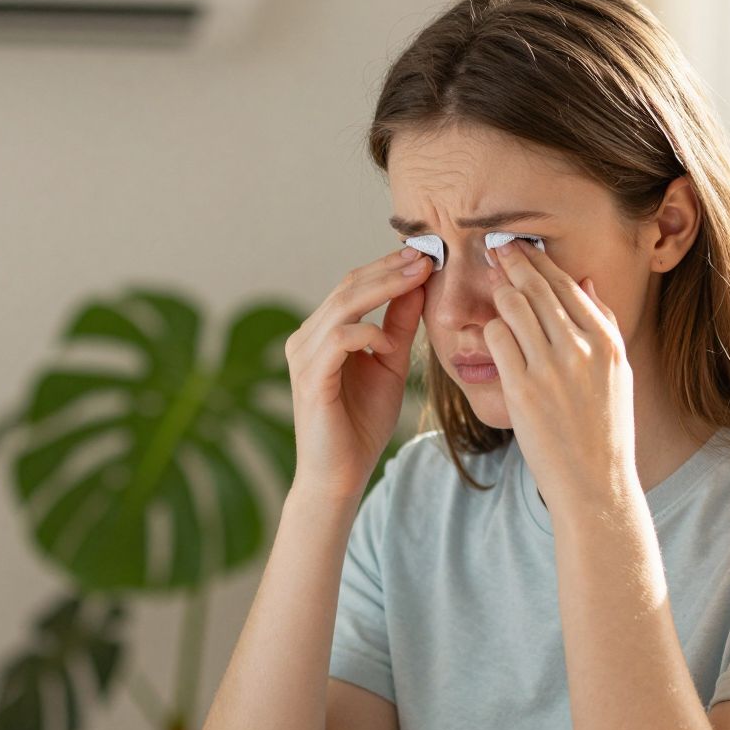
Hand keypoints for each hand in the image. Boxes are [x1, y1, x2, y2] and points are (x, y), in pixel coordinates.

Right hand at [286, 247, 430, 498]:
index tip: (426, 254)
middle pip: (348, 287)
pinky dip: (367, 333)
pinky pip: (339, 340)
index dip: (388, 267)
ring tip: (417, 278)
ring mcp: (304, 357)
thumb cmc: (362, 424)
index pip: (354, 286)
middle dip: (389, 269)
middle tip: (426, 255)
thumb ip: (399, 327)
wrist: (341, 474)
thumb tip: (418, 285)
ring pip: (343, 306)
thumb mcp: (390, 366)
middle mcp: (307, 338)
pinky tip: (389, 342)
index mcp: (323, 333)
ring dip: (383, 289)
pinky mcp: (310, 378)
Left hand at [483, 237, 635, 509]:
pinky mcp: (522, 389)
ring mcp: (550, 368)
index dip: (539, 261)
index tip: (520, 246)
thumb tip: (585, 281)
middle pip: (538, 288)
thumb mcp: (618, 373)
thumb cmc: (606, 431)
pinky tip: (486, 331)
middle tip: (493, 245)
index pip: (567, 285)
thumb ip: (604, 324)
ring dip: (498, 291)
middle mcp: (580, 348)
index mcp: (606, 341)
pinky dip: (489, 330)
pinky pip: (497, 339)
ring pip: (513, 306)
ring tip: (488, 282)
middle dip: (512, 261)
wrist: (595, 484)